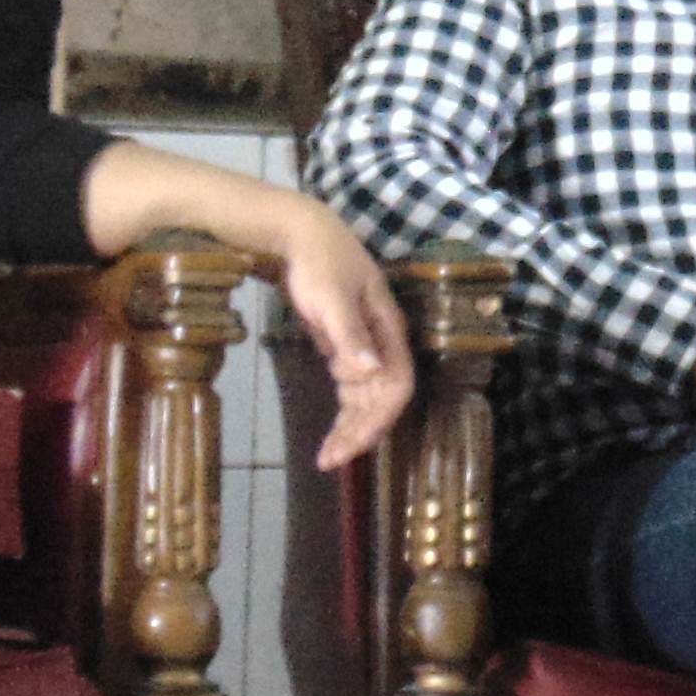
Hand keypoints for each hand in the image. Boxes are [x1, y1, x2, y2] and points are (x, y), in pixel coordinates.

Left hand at [265, 199, 414, 469]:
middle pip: (382, 399)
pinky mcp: (344, 346)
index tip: (349, 445)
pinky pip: (351, 389)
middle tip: (329, 461)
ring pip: (366, 399)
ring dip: (351, 428)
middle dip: (360, 432)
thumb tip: (371, 371)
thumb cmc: (319, 263)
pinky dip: (344, 412)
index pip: (395, 386)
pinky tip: (329, 432)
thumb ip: (350, 334)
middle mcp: (382, 343)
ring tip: (327, 457)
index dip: (376, 419)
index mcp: (389, 331)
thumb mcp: (332, 298)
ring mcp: (364, 345)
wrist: (300, 235)